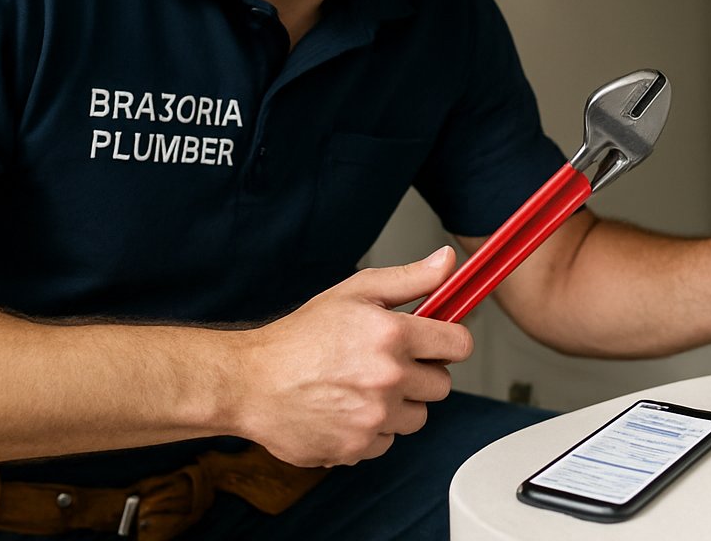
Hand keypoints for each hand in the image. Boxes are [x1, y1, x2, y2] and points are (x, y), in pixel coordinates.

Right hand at [232, 245, 472, 466]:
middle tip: (389, 364)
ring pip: (417, 416)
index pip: (459, 344)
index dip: (449, 341)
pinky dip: (373, 430)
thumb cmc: (299, 337)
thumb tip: (447, 262)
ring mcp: (374, 417)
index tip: (436, 342)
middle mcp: (388, 378)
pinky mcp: (359, 448)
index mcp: (392, 335)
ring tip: (364, 387)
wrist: (251, 382)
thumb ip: (410, 279)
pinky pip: (388, 441)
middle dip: (421, 374)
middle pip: (442, 385)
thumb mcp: (355, 293)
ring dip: (400, 405)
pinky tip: (347, 410)